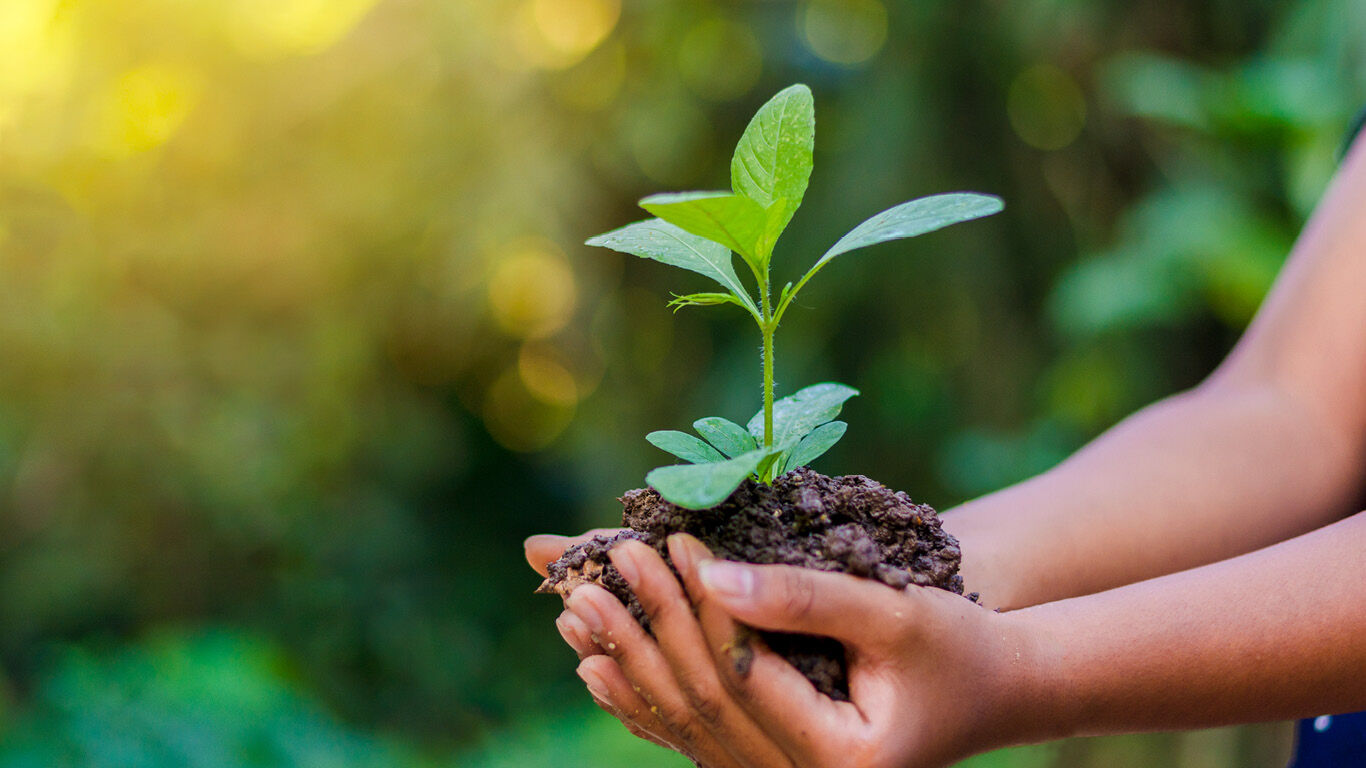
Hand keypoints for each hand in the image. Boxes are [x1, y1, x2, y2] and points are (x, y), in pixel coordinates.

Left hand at [556, 533, 1056, 767]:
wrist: (993, 692)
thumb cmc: (957, 646)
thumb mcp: (893, 613)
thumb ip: (805, 598)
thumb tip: (712, 575)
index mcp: (841, 762)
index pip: (744, 679)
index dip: (697, 608)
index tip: (661, 542)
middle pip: (702, 707)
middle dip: (644, 635)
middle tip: (589, 576)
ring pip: (687, 727)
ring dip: (627, 668)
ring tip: (572, 615)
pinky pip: (695, 738)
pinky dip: (643, 700)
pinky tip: (597, 667)